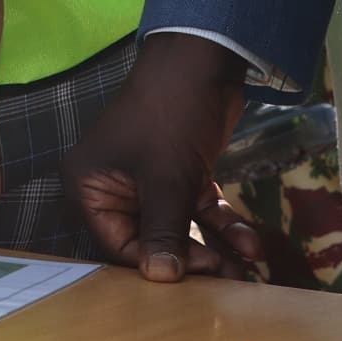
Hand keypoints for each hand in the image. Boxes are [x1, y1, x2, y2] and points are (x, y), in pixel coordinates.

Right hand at [61, 29, 266, 280]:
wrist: (204, 59)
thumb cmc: (170, 115)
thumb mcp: (165, 178)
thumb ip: (163, 231)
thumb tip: (161, 278)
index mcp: (90, 187)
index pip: (118, 243)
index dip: (156, 263)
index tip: (198, 275)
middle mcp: (114, 187)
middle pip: (151, 238)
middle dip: (193, 259)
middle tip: (229, 281)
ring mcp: (148, 180)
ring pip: (180, 226)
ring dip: (214, 246)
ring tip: (246, 271)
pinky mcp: (179, 172)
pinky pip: (197, 207)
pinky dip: (222, 222)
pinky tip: (251, 241)